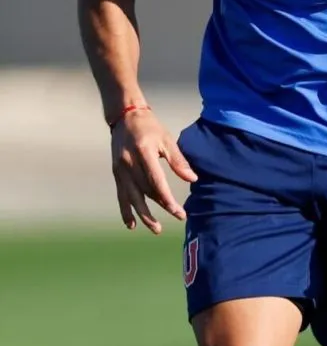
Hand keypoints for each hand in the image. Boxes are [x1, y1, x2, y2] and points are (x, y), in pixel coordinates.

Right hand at [110, 108, 197, 233]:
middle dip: (161, 207)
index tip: (179, 212)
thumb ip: (178, 160)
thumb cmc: (150, 127)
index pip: (157, 182)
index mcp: (143, 152)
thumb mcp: (167, 139)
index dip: (168, 199)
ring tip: (155, 228)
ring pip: (132, 197)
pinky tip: (131, 225)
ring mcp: (120, 169)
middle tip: (177, 218)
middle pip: (146, 191)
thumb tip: (192, 179)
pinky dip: (125, 210)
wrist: (125, 116)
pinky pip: (121, 195)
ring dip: (143, 214)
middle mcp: (129, 162)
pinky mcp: (116, 173)